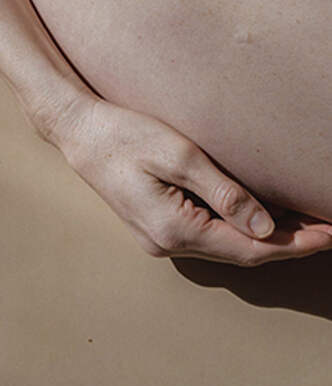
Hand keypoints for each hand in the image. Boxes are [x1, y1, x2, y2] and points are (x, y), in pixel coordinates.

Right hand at [59, 98, 331, 265]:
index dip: (294, 244)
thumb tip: (266, 229)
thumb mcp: (180, 155)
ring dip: (264, 239)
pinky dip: (238, 230)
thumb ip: (225, 193)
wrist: (78, 132)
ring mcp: (158, 239)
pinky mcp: (155, 226)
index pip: (249, 249)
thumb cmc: (125, 134)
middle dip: (287, 244)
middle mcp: (167, 244)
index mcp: (174, 229)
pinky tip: (258, 217)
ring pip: (225, 247)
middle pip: (240, 254)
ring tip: (303, 223)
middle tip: (326, 228)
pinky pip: (208, 236)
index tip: (329, 233)